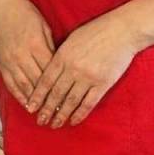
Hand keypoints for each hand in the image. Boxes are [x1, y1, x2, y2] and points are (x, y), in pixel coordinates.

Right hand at [0, 0, 55, 107]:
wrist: (4, 8)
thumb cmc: (28, 15)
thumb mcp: (44, 27)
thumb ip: (51, 47)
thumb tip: (60, 67)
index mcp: (36, 45)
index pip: (50, 71)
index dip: (59, 86)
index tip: (69, 98)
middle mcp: (22, 55)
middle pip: (38, 82)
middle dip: (49, 98)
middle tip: (60, 113)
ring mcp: (10, 60)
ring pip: (24, 85)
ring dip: (35, 101)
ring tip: (45, 113)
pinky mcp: (2, 63)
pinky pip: (11, 83)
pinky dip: (19, 96)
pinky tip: (27, 104)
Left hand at [24, 11, 137, 128]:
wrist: (122, 30)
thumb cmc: (97, 31)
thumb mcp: (73, 38)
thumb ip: (61, 55)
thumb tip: (51, 73)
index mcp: (63, 55)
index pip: (45, 81)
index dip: (37, 96)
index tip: (30, 107)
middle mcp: (73, 68)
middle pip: (56, 94)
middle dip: (46, 109)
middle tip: (40, 120)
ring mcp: (88, 77)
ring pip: (71, 101)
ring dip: (61, 115)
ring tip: (54, 124)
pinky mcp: (103, 83)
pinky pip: (89, 103)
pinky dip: (80, 114)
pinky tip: (74, 121)